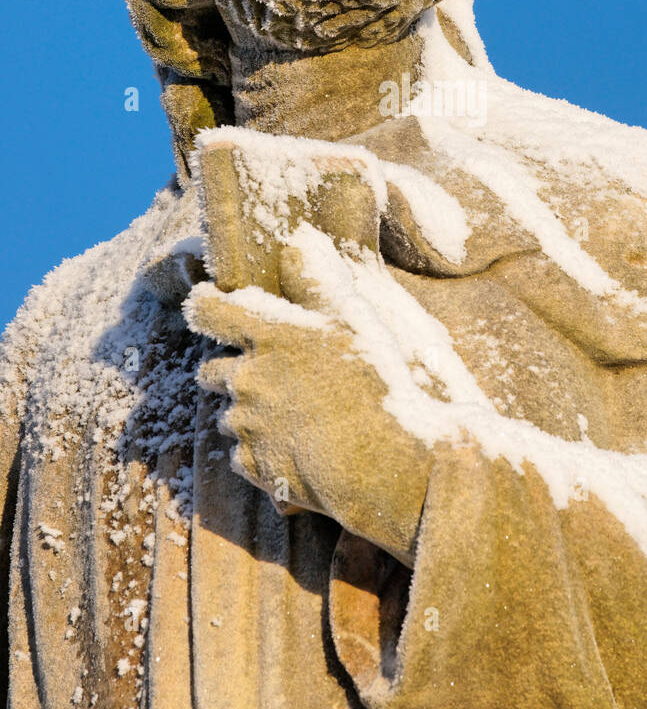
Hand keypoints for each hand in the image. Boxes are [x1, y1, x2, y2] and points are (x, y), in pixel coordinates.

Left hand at [184, 231, 433, 564]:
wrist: (381, 462)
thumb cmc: (373, 383)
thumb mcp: (353, 321)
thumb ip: (317, 282)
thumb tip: (295, 242)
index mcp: (268, 337)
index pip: (209, 311)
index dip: (204, 304)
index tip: (208, 303)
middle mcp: (246, 379)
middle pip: (209, 371)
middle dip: (228, 370)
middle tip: (269, 374)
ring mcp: (246, 426)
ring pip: (229, 415)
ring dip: (248, 413)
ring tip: (295, 417)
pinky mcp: (253, 466)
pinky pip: (242, 455)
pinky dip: (261, 452)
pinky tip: (297, 450)